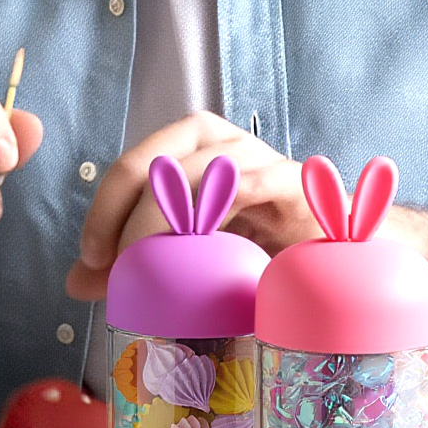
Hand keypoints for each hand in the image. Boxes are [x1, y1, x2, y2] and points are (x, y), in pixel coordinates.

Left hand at [66, 115, 427, 298]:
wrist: (351, 259)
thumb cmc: (267, 252)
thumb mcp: (194, 258)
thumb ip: (139, 263)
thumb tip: (76, 282)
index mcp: (190, 153)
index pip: (132, 167)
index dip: (103, 209)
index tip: (92, 261)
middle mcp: (222, 145)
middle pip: (156, 164)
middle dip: (125, 216)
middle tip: (115, 268)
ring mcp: (260, 158)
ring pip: (197, 173)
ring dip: (167, 221)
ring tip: (155, 269)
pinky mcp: (296, 182)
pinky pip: (250, 183)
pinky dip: (223, 212)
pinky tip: (207, 248)